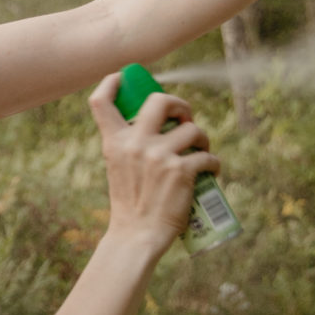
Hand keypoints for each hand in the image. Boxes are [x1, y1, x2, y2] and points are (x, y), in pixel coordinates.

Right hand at [87, 72, 220, 252]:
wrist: (137, 236)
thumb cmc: (130, 204)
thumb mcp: (118, 168)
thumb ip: (129, 145)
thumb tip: (157, 125)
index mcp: (115, 142)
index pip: (101, 101)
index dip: (112, 81)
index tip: (124, 77)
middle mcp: (135, 144)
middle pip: (160, 99)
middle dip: (180, 104)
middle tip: (185, 118)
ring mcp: (160, 156)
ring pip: (193, 129)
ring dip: (202, 139)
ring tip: (201, 152)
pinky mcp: (183, 171)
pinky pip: (208, 156)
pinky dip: (213, 163)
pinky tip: (212, 171)